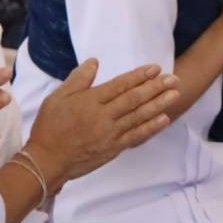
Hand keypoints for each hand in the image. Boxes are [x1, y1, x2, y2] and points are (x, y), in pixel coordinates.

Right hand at [25, 59, 178, 183]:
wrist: (47, 160)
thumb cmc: (49, 127)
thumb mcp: (57, 97)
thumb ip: (78, 79)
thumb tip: (95, 62)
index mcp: (90, 101)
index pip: (120, 85)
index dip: (139, 76)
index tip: (155, 68)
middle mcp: (103, 116)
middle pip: (134, 99)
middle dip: (156, 87)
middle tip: (174, 79)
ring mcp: (110, 133)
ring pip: (139, 116)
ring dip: (159, 104)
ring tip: (175, 94)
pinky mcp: (113, 148)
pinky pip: (136, 136)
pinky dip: (151, 127)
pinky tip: (164, 118)